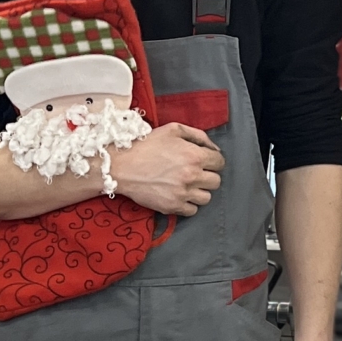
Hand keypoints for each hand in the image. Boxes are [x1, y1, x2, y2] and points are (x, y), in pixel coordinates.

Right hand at [109, 123, 223, 216]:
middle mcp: (192, 176)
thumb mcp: (173, 130)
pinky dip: (188, 204)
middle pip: (216, 181)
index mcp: (194, 155)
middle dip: (207, 176)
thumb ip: (198, 136)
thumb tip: (214, 149)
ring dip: (199, 191)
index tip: (204, 162)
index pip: (219, 163)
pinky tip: (179, 195)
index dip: (213, 161)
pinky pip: (192, 211)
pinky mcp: (173, 206)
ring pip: (206, 198)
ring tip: (186, 185)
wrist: (122, 166)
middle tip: (194, 173)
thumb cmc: (146, 145)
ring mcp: (183, 193)